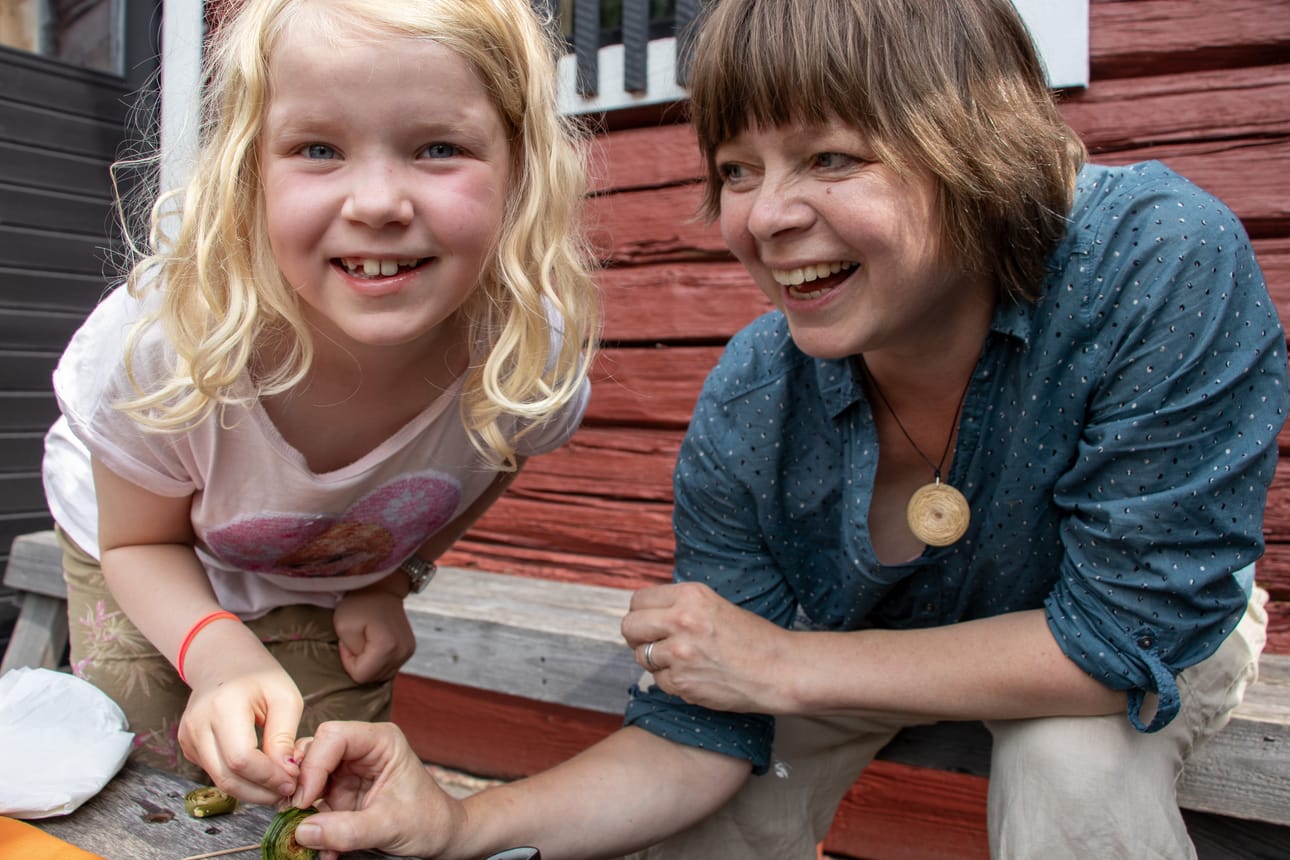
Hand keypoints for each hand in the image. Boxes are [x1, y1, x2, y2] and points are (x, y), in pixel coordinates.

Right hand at [178, 640, 303, 804]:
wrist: (225, 661)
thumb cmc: (260, 677)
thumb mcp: (285, 699)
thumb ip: (284, 738)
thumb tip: (286, 775)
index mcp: (224, 706)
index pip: (241, 759)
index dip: (268, 778)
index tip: (293, 782)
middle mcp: (198, 724)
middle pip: (227, 777)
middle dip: (260, 792)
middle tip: (287, 793)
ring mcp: (188, 737)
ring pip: (219, 780)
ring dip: (251, 791)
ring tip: (277, 787)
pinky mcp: (188, 746)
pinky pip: (214, 772)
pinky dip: (239, 780)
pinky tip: (259, 775)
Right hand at [290, 721, 462, 859]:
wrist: (439, 836)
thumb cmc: (427, 821)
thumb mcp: (389, 826)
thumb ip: (347, 830)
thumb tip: (303, 832)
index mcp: (381, 741)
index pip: (334, 736)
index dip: (313, 765)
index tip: (305, 799)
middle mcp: (362, 750)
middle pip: (314, 750)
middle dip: (300, 782)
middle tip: (292, 812)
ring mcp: (349, 771)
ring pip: (308, 774)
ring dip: (301, 804)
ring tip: (305, 831)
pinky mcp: (341, 792)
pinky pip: (313, 800)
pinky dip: (310, 821)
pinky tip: (320, 843)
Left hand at [333, 585, 415, 682]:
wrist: (380, 587)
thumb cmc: (357, 604)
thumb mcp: (344, 628)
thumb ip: (352, 655)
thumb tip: (364, 666)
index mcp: (387, 648)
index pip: (361, 676)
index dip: (348, 661)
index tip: (348, 640)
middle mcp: (403, 652)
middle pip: (373, 678)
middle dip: (360, 662)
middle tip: (357, 639)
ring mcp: (409, 651)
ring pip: (381, 674)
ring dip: (369, 662)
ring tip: (365, 640)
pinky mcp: (409, 649)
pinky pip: (389, 667)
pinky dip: (378, 660)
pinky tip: (375, 643)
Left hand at [620, 582, 792, 712]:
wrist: (779, 670)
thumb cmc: (753, 639)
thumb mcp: (715, 606)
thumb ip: (680, 607)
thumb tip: (645, 614)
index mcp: (691, 596)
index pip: (639, 600)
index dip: (641, 612)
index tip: (648, 621)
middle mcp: (681, 620)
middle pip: (629, 626)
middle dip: (637, 635)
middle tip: (653, 641)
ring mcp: (679, 654)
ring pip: (640, 655)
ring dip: (654, 660)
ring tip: (681, 660)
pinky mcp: (681, 683)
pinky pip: (658, 680)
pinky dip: (671, 681)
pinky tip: (694, 675)